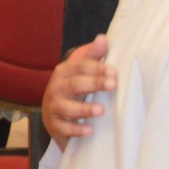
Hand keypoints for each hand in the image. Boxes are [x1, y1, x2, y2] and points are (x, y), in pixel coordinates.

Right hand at [42, 34, 114, 149]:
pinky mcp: (54, 125)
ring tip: (102, 110)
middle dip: (94, 84)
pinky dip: (76, 130)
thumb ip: (93, 57)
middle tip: (113, 85)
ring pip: (66, 107)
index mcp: (63, 72)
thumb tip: (103, 38)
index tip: (115, 72)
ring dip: (84, 108)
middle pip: (74, 84)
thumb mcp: (81, 73)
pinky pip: (63, 128)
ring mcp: (53, 107)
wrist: (54, 116)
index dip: (97, 68)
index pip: (80, 67)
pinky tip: (90, 130)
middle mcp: (56, 88)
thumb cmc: (73, 90)